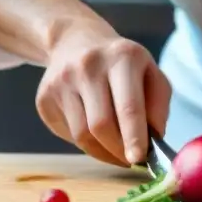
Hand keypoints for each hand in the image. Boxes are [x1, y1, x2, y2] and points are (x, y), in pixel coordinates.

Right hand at [35, 29, 171, 167]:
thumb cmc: (121, 65)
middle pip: (101, 125)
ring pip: (82, 135)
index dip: (134, 137)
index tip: (139, 160)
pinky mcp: (44, 97)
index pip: (128, 106)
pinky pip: (67, 134)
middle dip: (118, 150)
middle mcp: (88, 65)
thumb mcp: (150, 72)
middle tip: (130, 160)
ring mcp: (61, 80)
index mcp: (122, 57)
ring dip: (102, 152)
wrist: (75, 41)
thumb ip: (158, 106)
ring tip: (115, 149)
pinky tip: (93, 131)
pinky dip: (85, 143)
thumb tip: (152, 141)